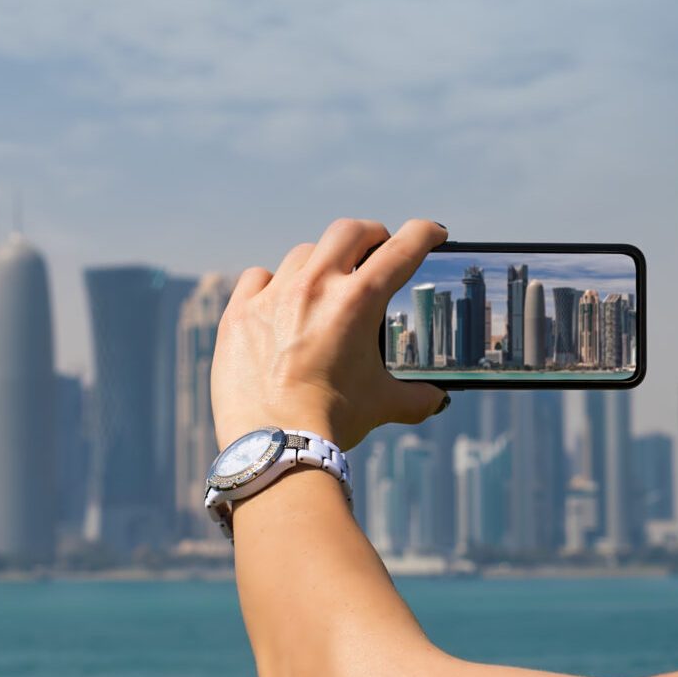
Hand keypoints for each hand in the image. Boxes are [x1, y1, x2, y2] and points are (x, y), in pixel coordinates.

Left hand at [214, 218, 450, 451]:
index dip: (424, 234)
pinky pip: (257, 277)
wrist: (274, 444)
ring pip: (303, 254)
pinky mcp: (239, 313)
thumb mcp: (382, 405)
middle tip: (377, 247)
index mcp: (359, 301)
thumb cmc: (332, 421)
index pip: (402, 249)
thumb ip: (416, 398)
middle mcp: (316, 286)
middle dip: (371, 235)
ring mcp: (273, 296)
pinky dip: (272, 284)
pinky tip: (278, 300)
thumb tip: (437, 400)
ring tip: (326, 281)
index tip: (433, 233)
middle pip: (349, 232)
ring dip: (322, 262)